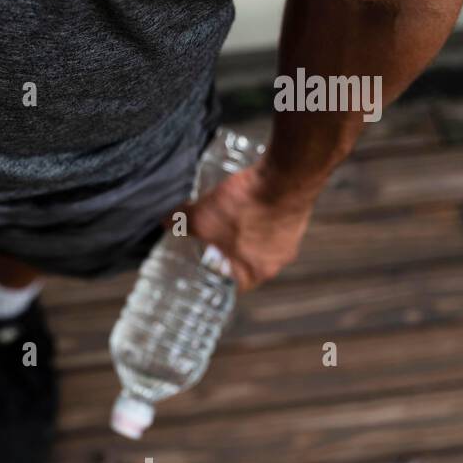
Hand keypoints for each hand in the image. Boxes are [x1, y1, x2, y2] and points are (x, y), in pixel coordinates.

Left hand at [176, 162, 316, 291]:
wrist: (282, 177)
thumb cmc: (245, 207)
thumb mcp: (202, 218)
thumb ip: (181, 222)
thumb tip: (165, 222)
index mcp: (257, 270)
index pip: (236, 285)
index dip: (220, 276)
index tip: (210, 267)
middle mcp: (278, 260)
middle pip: (249, 263)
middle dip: (231, 252)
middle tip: (215, 241)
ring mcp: (291, 238)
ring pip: (263, 242)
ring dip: (248, 233)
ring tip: (230, 219)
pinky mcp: (296, 217)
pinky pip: (275, 223)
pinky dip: (262, 216)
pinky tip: (248, 203)